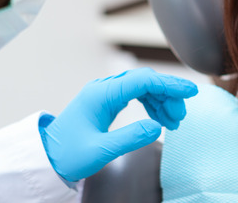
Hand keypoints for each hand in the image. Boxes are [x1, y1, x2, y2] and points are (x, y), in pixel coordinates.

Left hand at [40, 68, 197, 181]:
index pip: (142, 81)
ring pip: (141, 88)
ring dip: (161, 100)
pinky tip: (160, 118)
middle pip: (144, 81)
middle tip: (180, 116)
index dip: (169, 84)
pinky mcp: (106, 102)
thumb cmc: (68, 154)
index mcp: (101, 95)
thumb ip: (130, 138)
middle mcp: (104, 89)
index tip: (190, 91)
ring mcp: (105, 94)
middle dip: (167, 94)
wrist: (47, 157)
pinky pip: (134, 96)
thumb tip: (157, 127)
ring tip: (173, 121)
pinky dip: (150, 104)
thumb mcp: (100, 151)